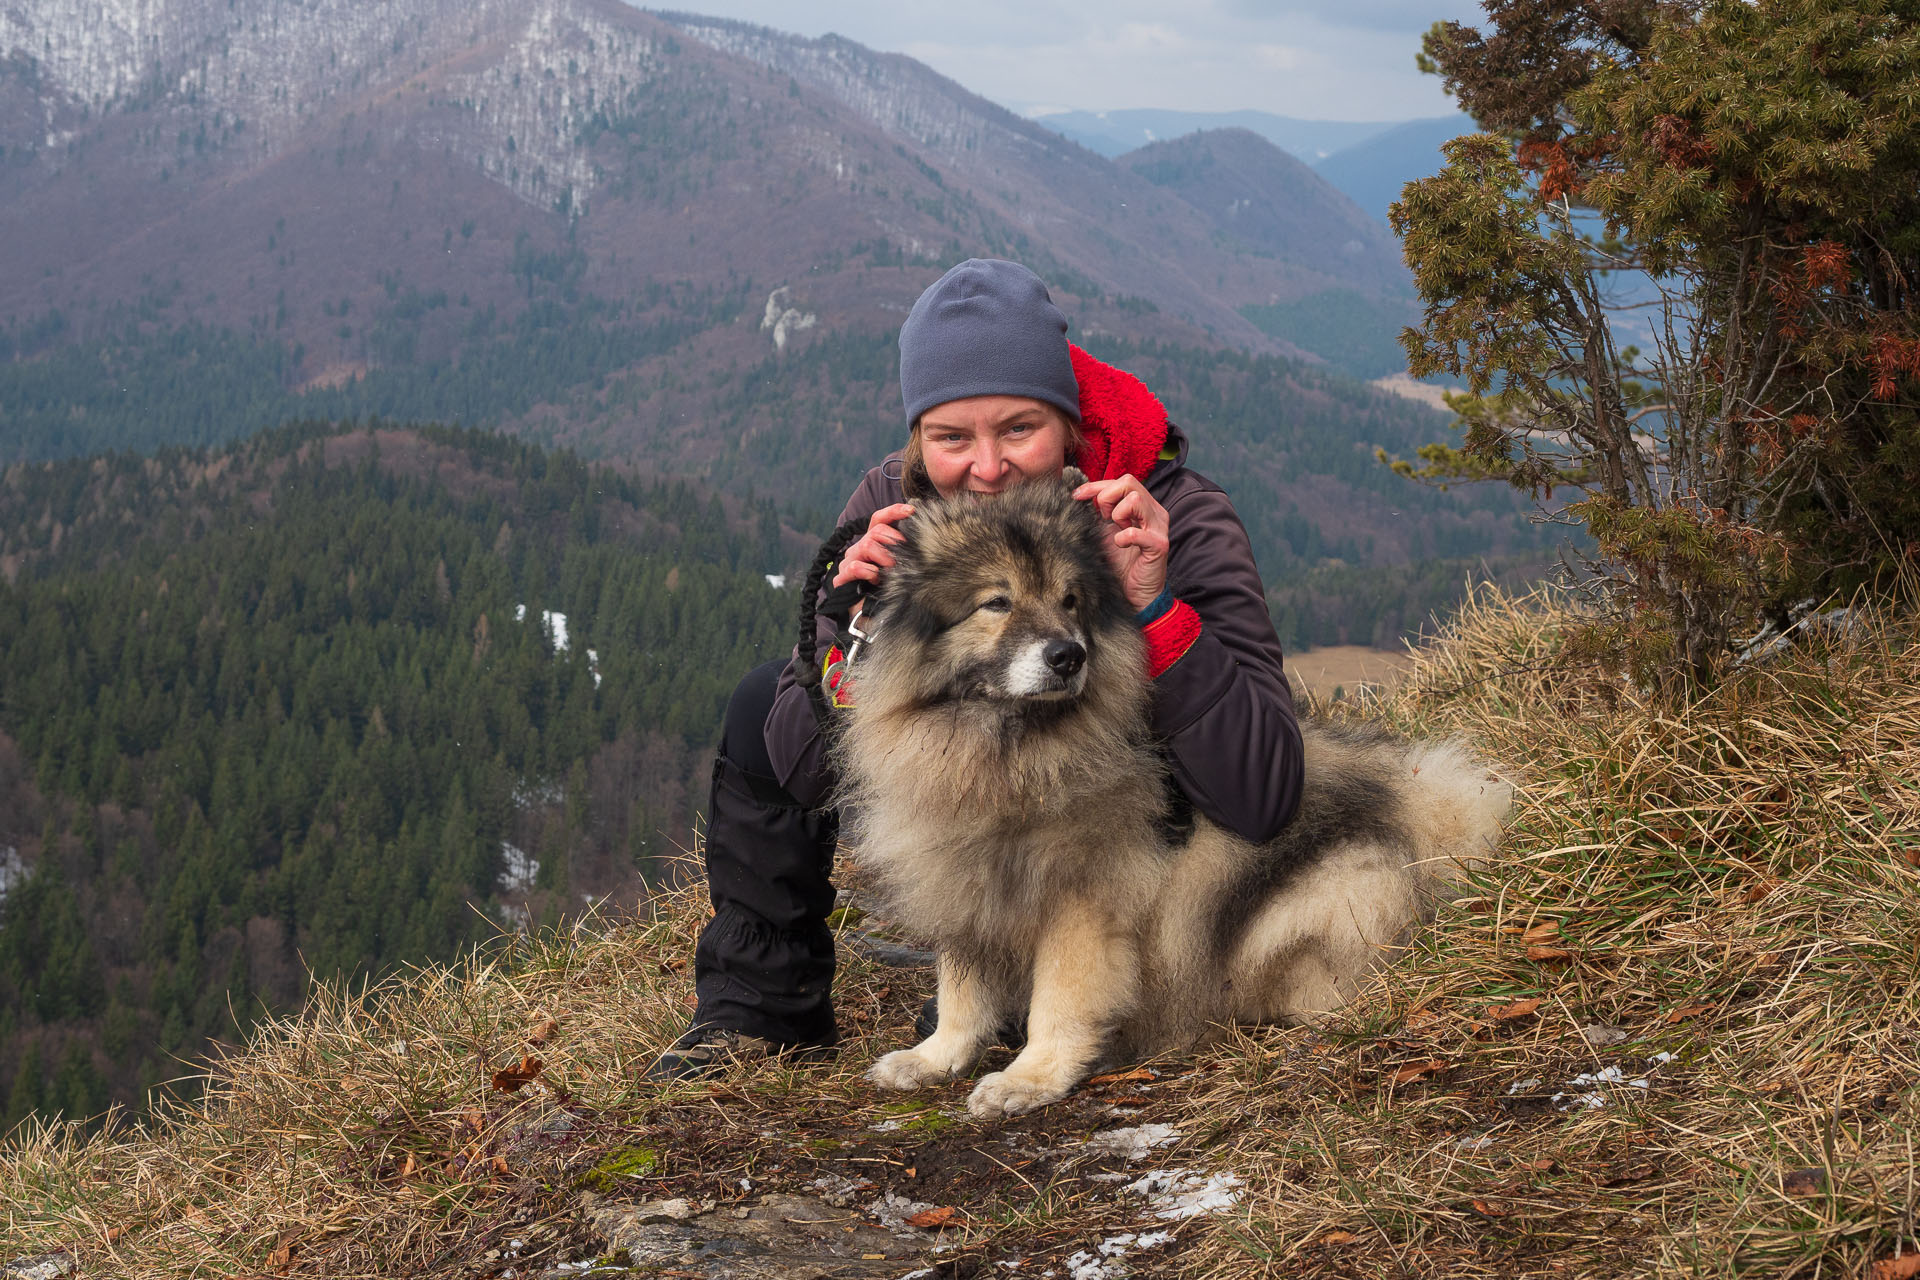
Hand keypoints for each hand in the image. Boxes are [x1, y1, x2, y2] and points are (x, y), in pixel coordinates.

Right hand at [831, 503, 914, 588]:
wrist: (873, 618)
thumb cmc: (891, 590)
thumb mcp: (903, 567)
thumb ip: (907, 552)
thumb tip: (921, 536)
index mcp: (875, 542)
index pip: (880, 518)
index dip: (894, 511)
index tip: (911, 511)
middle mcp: (861, 547)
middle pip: (876, 530)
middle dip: (894, 542)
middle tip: (904, 559)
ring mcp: (850, 561)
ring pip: (867, 545)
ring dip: (885, 558)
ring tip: (892, 572)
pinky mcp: (842, 577)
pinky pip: (855, 567)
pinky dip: (869, 572)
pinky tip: (875, 580)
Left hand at [1073, 476, 1168, 610]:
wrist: (1135, 595)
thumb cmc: (1120, 564)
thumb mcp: (1104, 532)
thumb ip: (1098, 512)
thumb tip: (1079, 494)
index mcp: (1143, 506)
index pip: (1121, 481)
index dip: (1096, 485)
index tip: (1076, 496)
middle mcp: (1154, 512)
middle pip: (1129, 482)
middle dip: (1107, 497)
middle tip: (1102, 519)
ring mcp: (1159, 527)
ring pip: (1135, 499)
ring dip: (1117, 514)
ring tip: (1116, 532)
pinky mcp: (1159, 545)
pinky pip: (1136, 531)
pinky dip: (1123, 537)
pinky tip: (1120, 546)